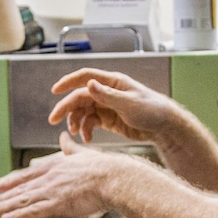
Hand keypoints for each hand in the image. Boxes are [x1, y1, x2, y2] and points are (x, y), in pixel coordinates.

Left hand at [0, 135, 120, 217]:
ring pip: (22, 200)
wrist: (114, 177)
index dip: (10, 181)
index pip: (27, 174)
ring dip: (5, 207)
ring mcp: (52, 190)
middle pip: (19, 188)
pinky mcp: (59, 203)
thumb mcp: (83, 153)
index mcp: (55, 166)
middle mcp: (49, 177)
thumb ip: (71, 147)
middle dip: (0, 197)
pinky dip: (20, 215)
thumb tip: (64, 137)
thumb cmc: (104, 168)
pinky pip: (35, 211)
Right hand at [48, 68, 187, 145]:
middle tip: (53, 120)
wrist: (164, 127)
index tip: (55, 90)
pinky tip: (88, 140)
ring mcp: (106, 106)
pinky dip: (86, 131)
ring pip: (83, 112)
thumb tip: (89, 84)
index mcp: (112, 83)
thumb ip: (107, 95)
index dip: (68, 82)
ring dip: (76, 122)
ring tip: (77, 134)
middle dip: (66, 108)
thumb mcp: (129, 103)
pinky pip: (91, 123)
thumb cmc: (151, 110)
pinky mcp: (108, 119)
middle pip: (79, 97)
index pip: (85, 77)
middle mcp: (107, 92)